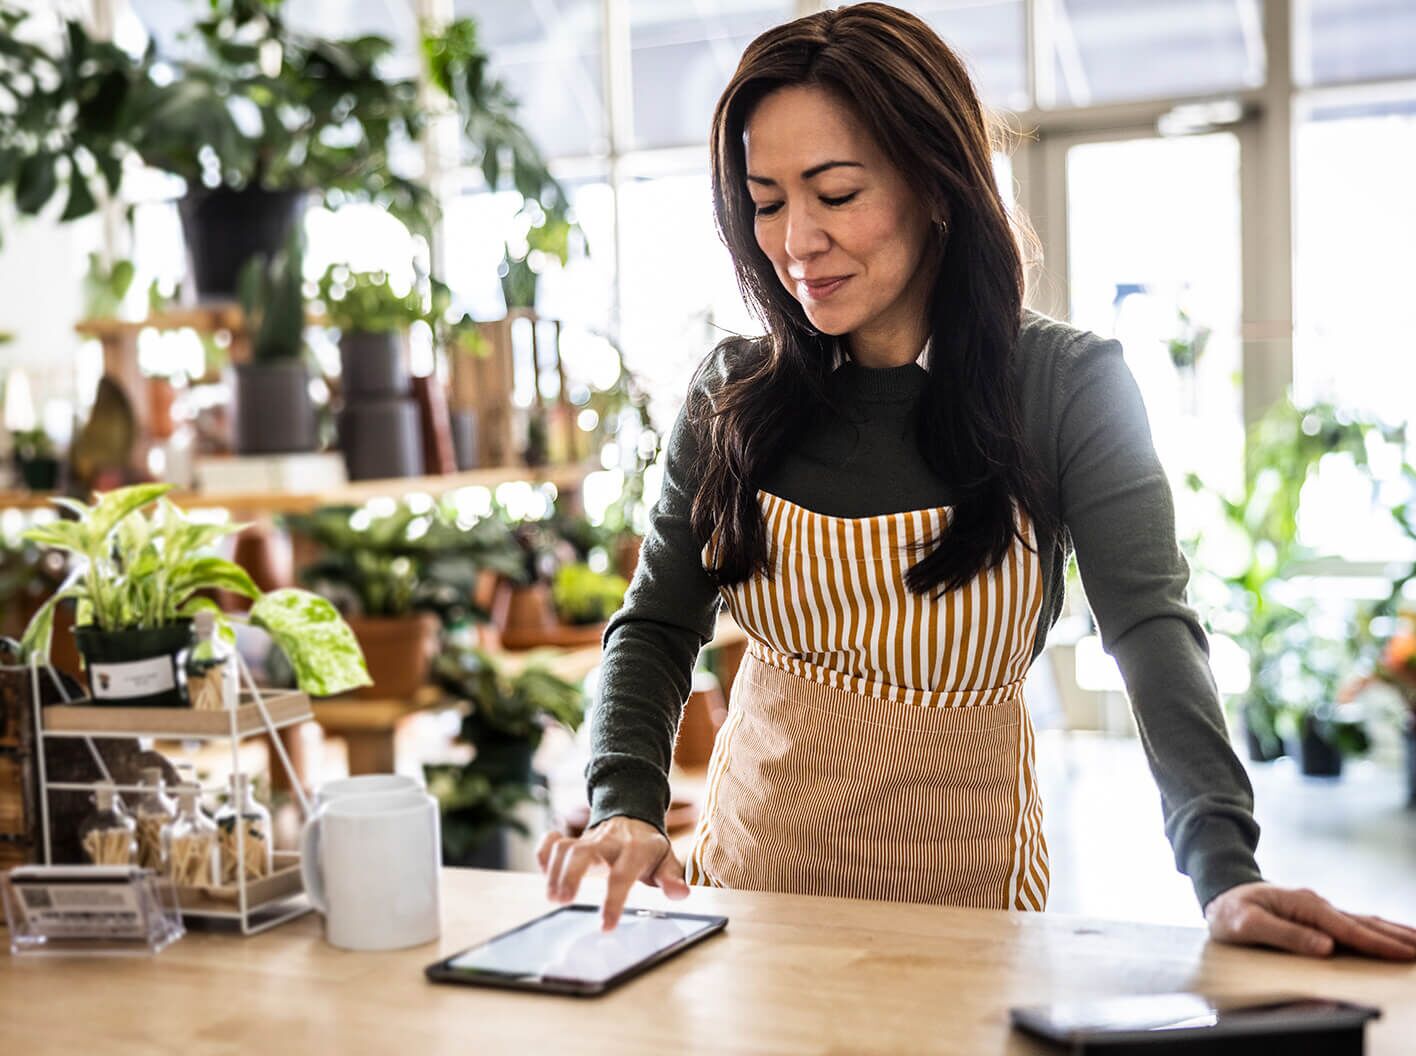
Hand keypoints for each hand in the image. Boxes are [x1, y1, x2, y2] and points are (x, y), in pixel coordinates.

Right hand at [537, 816, 689, 930]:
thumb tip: (681, 894)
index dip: (613, 900)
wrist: (633, 817)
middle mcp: (608, 842)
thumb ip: (671, 878)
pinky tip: (542, 870)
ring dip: (554, 871)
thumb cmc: (648, 849)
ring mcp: (587, 840)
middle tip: (562, 901)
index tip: (605, 927)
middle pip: (583, 852)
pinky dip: (543, 853)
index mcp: (634, 850)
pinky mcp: (573, 839)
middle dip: (571, 875)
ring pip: (565, 848)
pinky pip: (553, 841)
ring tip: (553, 897)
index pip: (622, 875)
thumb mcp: (666, 860)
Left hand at [1205, 882, 1415, 960]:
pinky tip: (1387, 936)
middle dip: (1396, 938)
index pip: (1347, 930)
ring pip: (1362, 921)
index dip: (1378, 944)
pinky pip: (1352, 924)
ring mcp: (1317, 908)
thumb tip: (1326, 947)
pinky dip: (1374, 931)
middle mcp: (1316, 904)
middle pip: (1364, 923)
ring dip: (1391, 932)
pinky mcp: (1315, 915)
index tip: (1405, 954)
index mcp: (1304, 906)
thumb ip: (1285, 935)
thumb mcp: (1247, 925)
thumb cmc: (1230, 911)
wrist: (1220, 892)